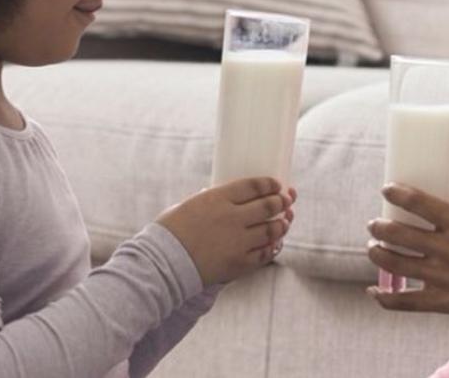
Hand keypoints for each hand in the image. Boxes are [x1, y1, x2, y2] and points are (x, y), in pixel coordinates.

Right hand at [156, 177, 295, 284]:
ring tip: (285, 221)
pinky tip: (275, 242)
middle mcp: (232, 218)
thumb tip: (230, 199)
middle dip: (281, 201)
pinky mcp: (239, 263)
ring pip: (271, 230)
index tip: (276, 185)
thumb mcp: (188, 206)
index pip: (254, 186)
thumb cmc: (169, 232)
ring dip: (282, 224)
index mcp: (217, 198)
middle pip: (268, 206)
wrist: (161, 265)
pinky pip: (264, 254)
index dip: (269, 184)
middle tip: (286, 200)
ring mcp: (238, 242)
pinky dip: (272, 246)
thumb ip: (211, 201)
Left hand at [365, 184, 448, 326]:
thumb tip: (442, 211)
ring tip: (373, 247)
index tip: (387, 190)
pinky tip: (375, 290)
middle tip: (374, 223)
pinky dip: (384, 298)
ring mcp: (445, 279)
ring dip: (377, 253)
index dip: (396, 194)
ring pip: (395, 264)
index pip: (419, 203)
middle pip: (398, 234)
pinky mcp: (445, 304)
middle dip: (379, 226)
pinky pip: (404, 302)